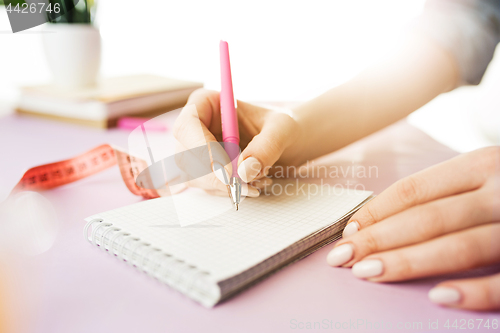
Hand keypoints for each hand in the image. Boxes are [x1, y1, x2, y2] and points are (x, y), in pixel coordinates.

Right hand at [172, 89, 301, 195]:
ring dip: (226, 186)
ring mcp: (198, 152)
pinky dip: (232, 191)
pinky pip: (210, 187)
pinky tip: (255, 184)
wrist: (289, 142)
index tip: (227, 170)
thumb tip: (243, 171)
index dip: (201, 148)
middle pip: (186, 155)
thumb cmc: (282, 126)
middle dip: (214, 175)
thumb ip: (266, 146)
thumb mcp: (282, 129)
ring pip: (196, 176)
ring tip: (259, 180)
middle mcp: (197, 128)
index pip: (188, 125)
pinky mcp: (207, 172)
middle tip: (244, 185)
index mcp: (207, 104)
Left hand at [327, 147, 499, 310]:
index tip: (347, 234)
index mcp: (481, 164)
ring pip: (460, 244)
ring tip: (370, 274)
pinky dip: (477, 289)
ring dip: (411, 261)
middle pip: (429, 217)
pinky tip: (440, 297)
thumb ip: (448, 192)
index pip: (414, 190)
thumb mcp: (488, 174)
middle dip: (381, 239)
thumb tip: (383, 220)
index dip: (377, 212)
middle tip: (343, 259)